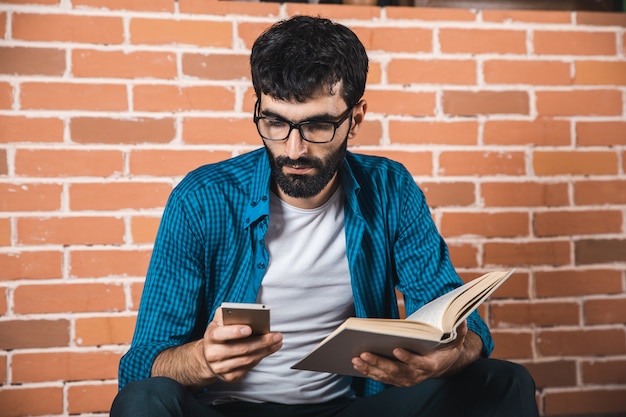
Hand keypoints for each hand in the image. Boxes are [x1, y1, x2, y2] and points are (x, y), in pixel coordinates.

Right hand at [201, 307, 282, 382]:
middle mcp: (214, 354)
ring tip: (277, 342)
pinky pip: (249, 368)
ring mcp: (221, 367)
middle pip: (240, 349)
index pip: (221, 334)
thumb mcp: (219, 321)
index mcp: (211, 337)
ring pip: (247, 360)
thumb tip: (247, 312)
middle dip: (261, 342)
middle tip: (276, 336)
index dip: (235, 332)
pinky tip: (269, 350)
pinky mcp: (230, 377)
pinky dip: (261, 358)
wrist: (209, 355)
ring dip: (265, 350)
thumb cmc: (219, 334)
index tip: (249, 329)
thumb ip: (230, 313)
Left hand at [351, 321, 480, 386]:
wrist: (445, 363)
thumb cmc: (446, 347)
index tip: (396, 350)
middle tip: (363, 353)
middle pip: (396, 371)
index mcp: (431, 365)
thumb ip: (459, 331)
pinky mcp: (398, 380)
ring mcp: (407, 380)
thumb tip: (462, 319)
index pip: (419, 364)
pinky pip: (382, 377)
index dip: (408, 358)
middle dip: (379, 363)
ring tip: (355, 358)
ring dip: (370, 368)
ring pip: (386, 376)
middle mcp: (418, 376)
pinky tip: (356, 363)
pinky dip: (369, 371)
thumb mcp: (456, 339)